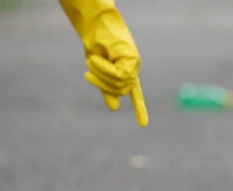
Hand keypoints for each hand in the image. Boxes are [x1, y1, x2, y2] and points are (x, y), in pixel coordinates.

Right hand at [60, 0, 147, 126]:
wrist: (95, 23)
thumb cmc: (95, 45)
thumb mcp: (98, 70)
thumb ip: (107, 88)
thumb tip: (114, 108)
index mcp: (127, 72)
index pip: (135, 93)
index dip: (139, 108)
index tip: (143, 125)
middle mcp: (133, 68)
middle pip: (121, 89)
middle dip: (103, 83)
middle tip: (88, 70)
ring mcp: (134, 62)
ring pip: (119, 82)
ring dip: (101, 73)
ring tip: (91, 60)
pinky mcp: (131, 57)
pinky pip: (119, 74)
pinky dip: (106, 70)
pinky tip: (98, 61)